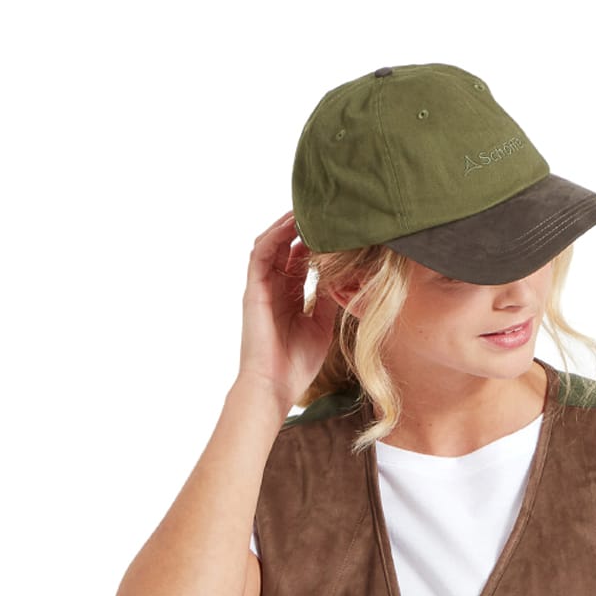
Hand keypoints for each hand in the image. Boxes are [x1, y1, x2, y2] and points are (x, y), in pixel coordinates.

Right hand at [238, 210, 335, 414]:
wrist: (274, 386)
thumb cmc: (296, 364)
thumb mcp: (321, 326)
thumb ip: (327, 299)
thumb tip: (341, 275)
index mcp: (289, 298)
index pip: (299, 261)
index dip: (314, 243)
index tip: (334, 228)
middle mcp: (274, 289)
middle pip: (285, 247)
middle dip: (301, 228)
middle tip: (321, 210)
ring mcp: (262, 288)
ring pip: (271, 245)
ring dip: (286, 225)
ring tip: (306, 209)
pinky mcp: (253, 289)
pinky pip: (261, 253)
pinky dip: (274, 236)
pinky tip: (290, 223)